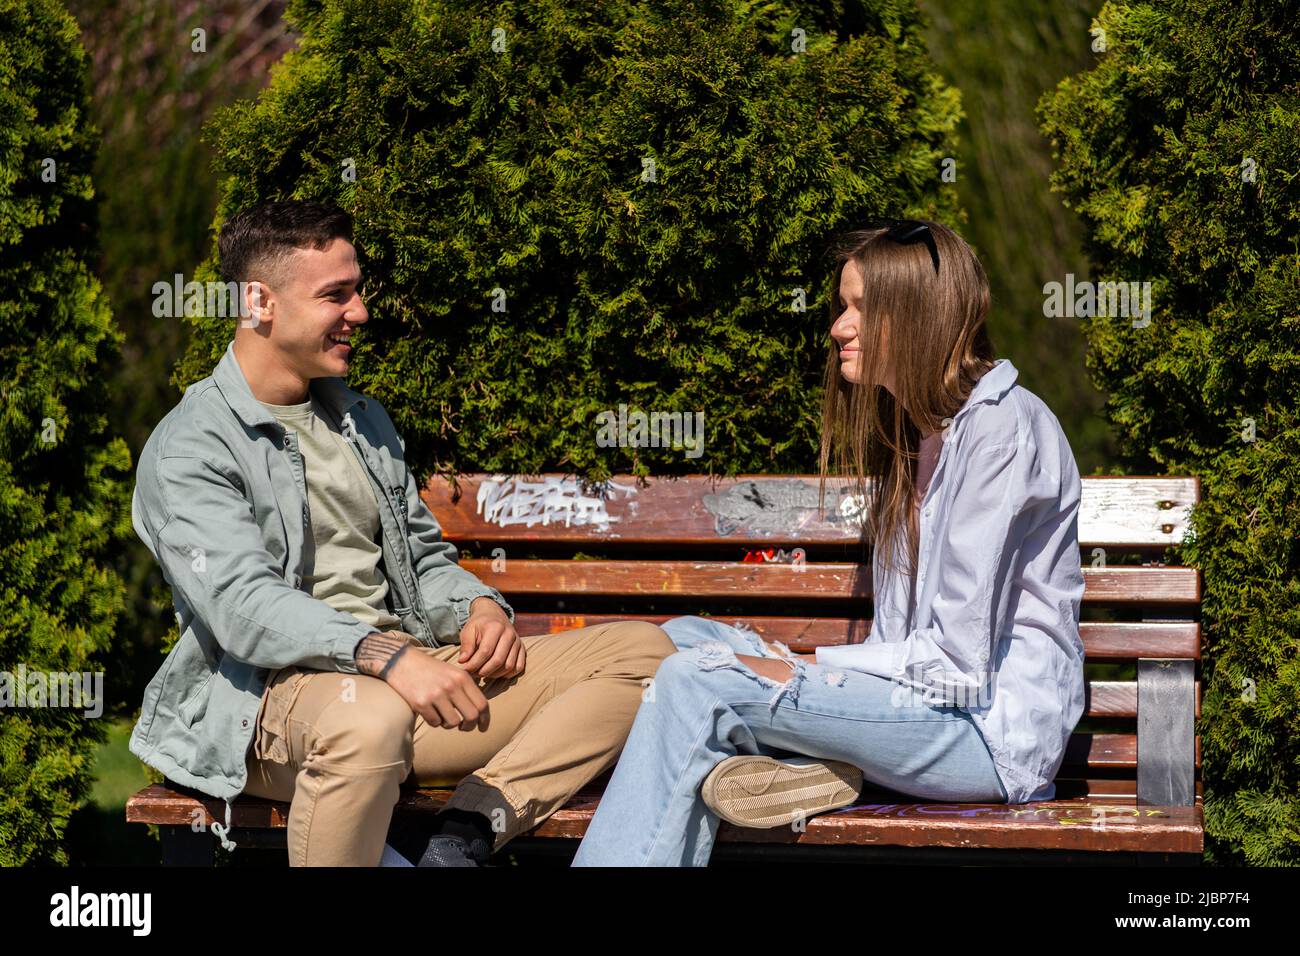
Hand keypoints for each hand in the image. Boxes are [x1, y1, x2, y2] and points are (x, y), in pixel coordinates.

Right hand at [355, 630, 487, 728]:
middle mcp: (452, 686)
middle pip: (472, 716)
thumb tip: (480, 711)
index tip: (483, 727)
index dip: (485, 719)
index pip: (482, 703)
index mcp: (462, 677)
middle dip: (470, 726)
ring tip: (443, 716)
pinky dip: (434, 722)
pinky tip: (430, 712)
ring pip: (453, 722)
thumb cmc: (430, 669)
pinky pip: (435, 723)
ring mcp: (436, 695)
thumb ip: (466, 687)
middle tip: (464, 727)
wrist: (401, 661)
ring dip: (449, 724)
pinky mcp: (421, 703)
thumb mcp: (452, 671)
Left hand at [457, 597, 525, 679]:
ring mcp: (517, 642)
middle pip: (498, 660)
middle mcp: (509, 634)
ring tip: (483, 673)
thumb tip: (463, 661)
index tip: (465, 669)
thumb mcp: (468, 630)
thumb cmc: (479, 625)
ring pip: (509, 666)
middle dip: (484, 671)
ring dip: (495, 674)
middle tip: (473, 673)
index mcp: (495, 627)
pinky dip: (508, 674)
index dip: (474, 664)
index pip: (485, 651)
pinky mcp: (522, 648)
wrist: (493, 615)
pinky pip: (518, 667)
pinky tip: (496, 672)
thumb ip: (466, 645)